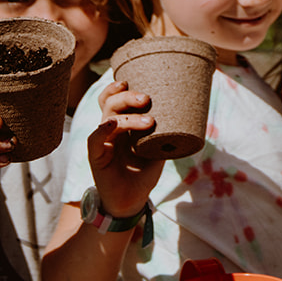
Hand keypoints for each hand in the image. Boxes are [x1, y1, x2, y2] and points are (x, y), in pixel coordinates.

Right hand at [85, 80, 163, 218]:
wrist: (131, 200)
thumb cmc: (143, 173)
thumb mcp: (157, 150)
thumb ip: (164, 134)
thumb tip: (186, 116)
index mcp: (122, 124)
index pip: (114, 98)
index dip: (118, 87)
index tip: (131, 80)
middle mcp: (109, 129)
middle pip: (111, 103)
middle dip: (127, 97)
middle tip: (147, 99)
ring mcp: (102, 141)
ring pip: (107, 118)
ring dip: (127, 116)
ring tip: (149, 121)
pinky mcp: (96, 156)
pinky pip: (94, 139)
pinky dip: (101, 130)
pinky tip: (111, 125)